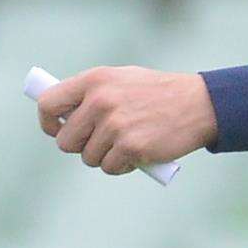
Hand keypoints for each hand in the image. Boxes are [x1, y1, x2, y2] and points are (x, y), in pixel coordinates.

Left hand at [35, 66, 218, 175]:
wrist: (199, 103)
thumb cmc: (157, 93)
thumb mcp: (121, 79)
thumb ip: (91, 93)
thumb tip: (59, 116)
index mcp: (95, 80)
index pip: (48, 103)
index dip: (48, 122)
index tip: (57, 131)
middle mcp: (100, 100)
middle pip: (66, 140)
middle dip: (81, 146)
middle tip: (102, 141)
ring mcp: (115, 125)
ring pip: (88, 158)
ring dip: (105, 157)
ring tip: (127, 143)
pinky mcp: (130, 146)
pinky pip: (110, 167)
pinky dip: (122, 166)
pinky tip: (138, 153)